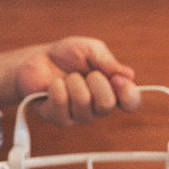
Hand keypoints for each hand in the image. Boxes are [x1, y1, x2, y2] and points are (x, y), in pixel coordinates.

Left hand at [15, 37, 140, 125]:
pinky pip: (61, 101)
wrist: (37, 60)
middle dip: (94, 80)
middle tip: (84, 73)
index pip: (131, 103)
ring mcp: (78, 116)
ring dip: (72, 80)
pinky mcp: (59, 119)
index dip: (127, 92)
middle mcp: (97, 108)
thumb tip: (129, 75)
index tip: (116, 78)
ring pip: (82, 101)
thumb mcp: (90, 50)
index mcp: (112, 91)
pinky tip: (54, 86)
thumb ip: (108, 61)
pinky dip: (57, 85)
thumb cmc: (67, 56)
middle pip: (107, 104)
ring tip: (67, 78)